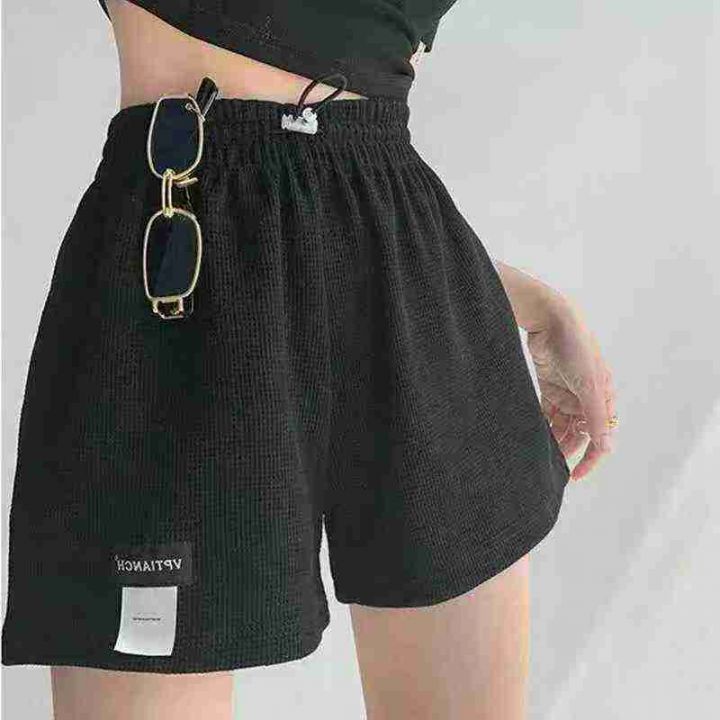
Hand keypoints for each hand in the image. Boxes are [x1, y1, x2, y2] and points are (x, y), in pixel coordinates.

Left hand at [526, 296, 616, 480]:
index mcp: (603, 398)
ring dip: (553, 438)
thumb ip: (595, 416)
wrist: (550, 320)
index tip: (575, 475)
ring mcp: (567, 392)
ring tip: (538, 453)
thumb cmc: (576, 347)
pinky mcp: (550, 387)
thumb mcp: (589, 385)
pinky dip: (542, 423)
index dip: (590, 459)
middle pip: (578, 433)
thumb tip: (607, 445)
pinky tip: (532, 434)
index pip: (600, 436)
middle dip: (566, 450)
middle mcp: (586, 398)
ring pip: (561, 425)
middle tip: (550, 467)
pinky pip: (547, 412)